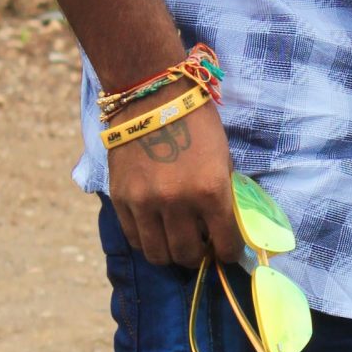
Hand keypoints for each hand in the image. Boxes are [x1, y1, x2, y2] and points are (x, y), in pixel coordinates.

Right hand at [107, 101, 244, 268]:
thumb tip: (224, 229)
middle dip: (199, 256)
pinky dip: (148, 241)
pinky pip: (135, 238)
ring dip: (171, 254)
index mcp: (211, 190)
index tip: (228, 250)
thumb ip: (223, 196)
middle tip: (201, 247)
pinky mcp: (121, 199)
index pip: (225, 244)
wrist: (152, 95)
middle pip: (188, 255)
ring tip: (177, 242)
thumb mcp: (223, 159)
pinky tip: (157, 229)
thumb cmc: (196, 123)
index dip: (230, 253)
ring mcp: (145, 203)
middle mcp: (177, 202)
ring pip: (158, 255)